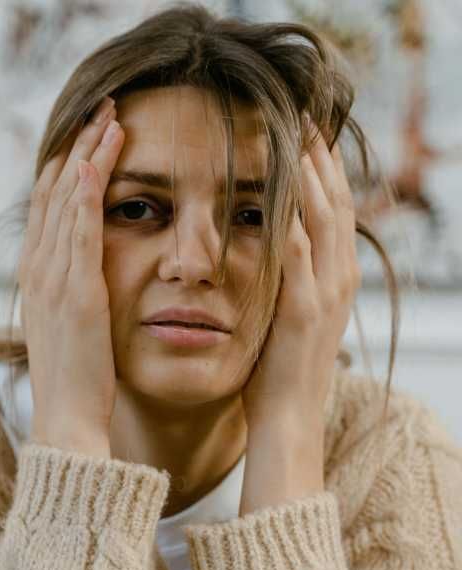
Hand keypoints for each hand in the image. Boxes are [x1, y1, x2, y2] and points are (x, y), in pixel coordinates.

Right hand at [18, 96, 123, 456]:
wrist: (66, 421)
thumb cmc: (77, 383)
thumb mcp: (73, 330)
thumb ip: (77, 296)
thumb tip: (93, 278)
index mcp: (39, 276)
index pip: (51, 205)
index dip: (70, 165)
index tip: (92, 134)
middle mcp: (38, 268)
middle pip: (55, 190)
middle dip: (80, 145)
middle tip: (104, 107)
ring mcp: (53, 276)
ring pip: (67, 199)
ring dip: (89, 153)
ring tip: (111, 116)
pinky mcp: (75, 288)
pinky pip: (79, 228)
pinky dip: (88, 191)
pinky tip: (100, 160)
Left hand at [239, 128, 358, 511]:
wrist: (286, 423)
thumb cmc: (276, 372)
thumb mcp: (283, 315)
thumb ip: (281, 280)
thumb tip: (264, 248)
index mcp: (330, 277)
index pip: (330, 209)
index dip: (321, 168)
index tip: (306, 130)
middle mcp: (337, 278)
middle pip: (335, 203)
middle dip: (321, 158)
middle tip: (306, 115)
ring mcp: (326, 293)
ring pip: (323, 221)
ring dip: (310, 176)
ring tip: (297, 135)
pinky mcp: (304, 311)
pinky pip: (299, 256)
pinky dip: (290, 221)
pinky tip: (277, 193)